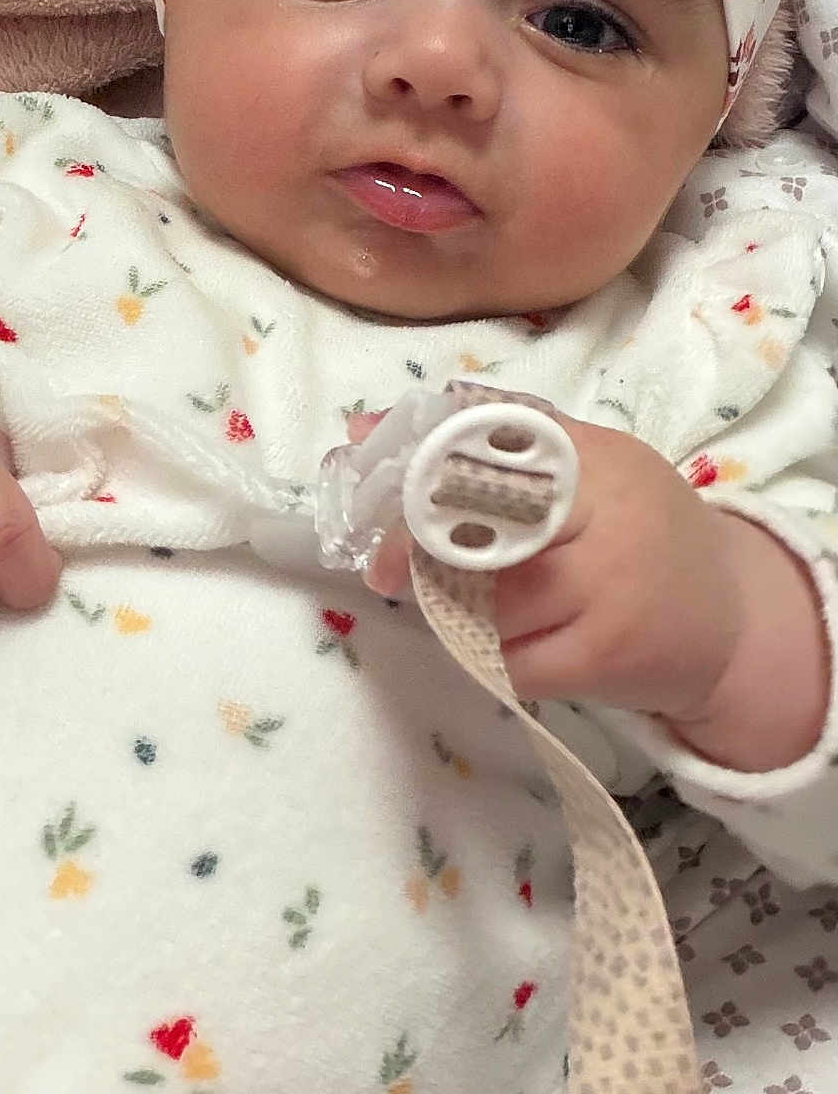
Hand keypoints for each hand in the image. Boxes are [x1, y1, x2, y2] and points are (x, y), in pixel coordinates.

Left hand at [367, 392, 828, 771]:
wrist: (731, 619)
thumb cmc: (637, 530)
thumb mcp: (583, 466)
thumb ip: (485, 442)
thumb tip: (362, 431)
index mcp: (594, 455)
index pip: (493, 443)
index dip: (422, 466)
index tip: (370, 484)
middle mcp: (606, 517)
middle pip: (482, 526)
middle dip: (419, 548)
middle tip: (386, 566)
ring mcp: (608, 592)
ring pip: (487, 600)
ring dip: (453, 608)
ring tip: (462, 602)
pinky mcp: (604, 661)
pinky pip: (507, 659)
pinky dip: (487, 653)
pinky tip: (504, 641)